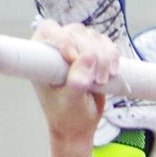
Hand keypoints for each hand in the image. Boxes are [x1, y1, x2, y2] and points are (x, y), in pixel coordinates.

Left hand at [31, 22, 117, 144]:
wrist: (80, 125)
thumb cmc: (67, 116)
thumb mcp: (70, 102)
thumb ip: (76, 82)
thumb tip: (88, 58)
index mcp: (43, 57)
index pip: (49, 31)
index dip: (64, 39)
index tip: (73, 59)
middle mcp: (58, 48)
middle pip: (76, 32)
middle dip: (91, 53)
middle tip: (96, 79)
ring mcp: (77, 48)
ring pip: (93, 36)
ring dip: (104, 57)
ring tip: (102, 81)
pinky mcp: (93, 53)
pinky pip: (106, 43)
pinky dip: (112, 55)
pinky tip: (112, 72)